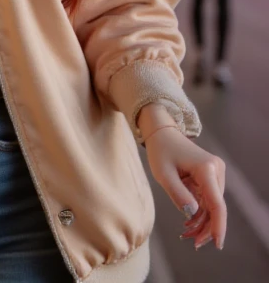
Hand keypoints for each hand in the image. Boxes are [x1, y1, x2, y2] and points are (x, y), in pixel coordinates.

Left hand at [144, 127, 225, 249]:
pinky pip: (208, 199)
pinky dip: (200, 212)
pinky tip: (189, 223)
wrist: (163, 133)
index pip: (216, 203)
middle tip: (189, 241)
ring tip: (186, 234)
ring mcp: (216, 172)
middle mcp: (216, 170)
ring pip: (213, 205)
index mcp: (206, 168)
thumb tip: (193, 214)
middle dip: (205, 226)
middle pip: (215, 207)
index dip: (218, 226)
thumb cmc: (161, 151)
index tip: (217, 244)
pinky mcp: (212, 175)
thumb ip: (178, 194)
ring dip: (202, 221)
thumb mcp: (163, 174)